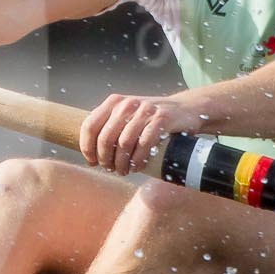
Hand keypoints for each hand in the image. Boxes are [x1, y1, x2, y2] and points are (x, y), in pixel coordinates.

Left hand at [78, 91, 205, 174]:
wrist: (187, 109)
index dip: (87, 147)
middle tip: (110, 169)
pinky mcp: (162, 118)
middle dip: (105, 159)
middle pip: (105, 137)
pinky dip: (138, 160)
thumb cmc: (152, 118)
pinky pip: (144, 144)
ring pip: (124, 143)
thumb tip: (90, 154)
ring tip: (123, 171)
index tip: (91, 162)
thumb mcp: (128, 116)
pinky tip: (138, 167)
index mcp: (114, 102)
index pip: (90, 125)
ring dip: (121, 163)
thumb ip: (110, 127)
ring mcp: (145, 110)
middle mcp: (127, 103)